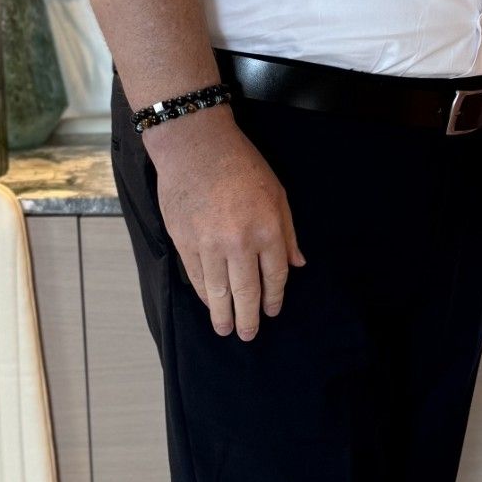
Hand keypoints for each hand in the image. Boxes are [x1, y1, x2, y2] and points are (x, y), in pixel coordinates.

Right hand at [148, 112, 304, 340]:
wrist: (195, 146)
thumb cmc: (241, 165)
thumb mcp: (277, 193)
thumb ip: (288, 232)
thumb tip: (296, 264)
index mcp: (268, 229)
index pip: (274, 276)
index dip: (274, 298)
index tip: (272, 312)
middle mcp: (240, 242)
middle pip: (246, 291)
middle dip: (249, 317)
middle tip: (249, 335)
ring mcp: (209, 244)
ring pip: (218, 290)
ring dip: (222, 314)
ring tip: (225, 329)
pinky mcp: (184, 241)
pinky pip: (197, 276)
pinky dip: (204, 293)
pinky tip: (208, 302)